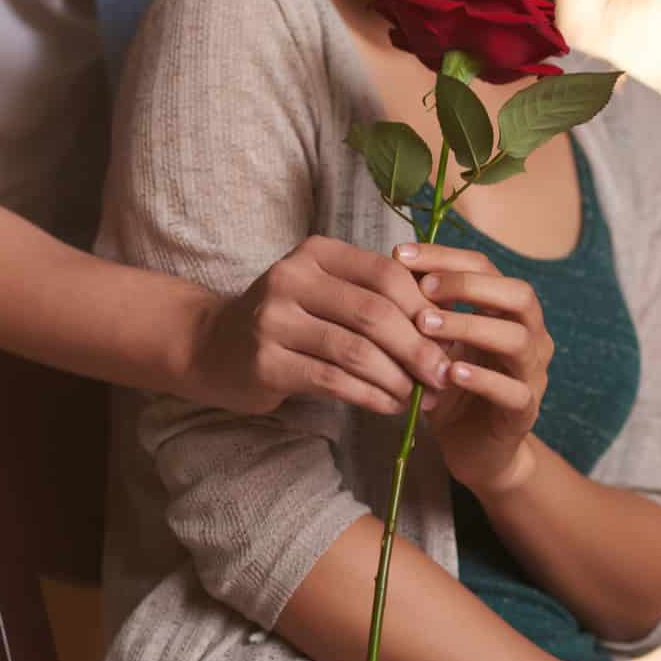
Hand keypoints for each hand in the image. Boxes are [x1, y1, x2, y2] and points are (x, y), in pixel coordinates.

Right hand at [185, 235, 454, 414]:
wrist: (211, 347)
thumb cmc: (284, 320)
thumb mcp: (324, 291)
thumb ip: (374, 296)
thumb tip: (447, 322)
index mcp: (315, 253)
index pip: (387, 274)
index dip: (426, 309)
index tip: (450, 339)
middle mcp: (290, 279)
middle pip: (375, 313)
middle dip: (418, 349)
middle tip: (443, 376)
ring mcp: (273, 321)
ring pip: (356, 351)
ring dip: (397, 379)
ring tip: (417, 398)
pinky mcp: (266, 362)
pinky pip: (334, 381)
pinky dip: (370, 397)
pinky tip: (388, 407)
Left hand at [396, 244, 552, 495]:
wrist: (476, 448)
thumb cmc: (451, 385)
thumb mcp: (434, 341)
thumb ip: (423, 308)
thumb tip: (386, 268)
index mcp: (506, 310)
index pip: (485, 267)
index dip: (444, 257)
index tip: (400, 255)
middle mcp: (529, 334)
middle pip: (518, 294)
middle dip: (468, 286)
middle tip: (422, 289)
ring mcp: (532, 372)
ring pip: (517, 339)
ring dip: (469, 327)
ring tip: (426, 327)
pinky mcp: (525, 411)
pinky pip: (512, 390)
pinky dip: (482, 379)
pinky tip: (450, 372)